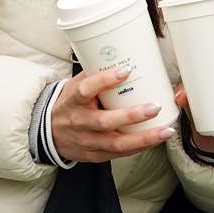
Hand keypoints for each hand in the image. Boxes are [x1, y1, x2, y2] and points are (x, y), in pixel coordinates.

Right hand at [50, 67, 174, 163]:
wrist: (48, 133)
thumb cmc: (68, 104)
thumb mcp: (75, 86)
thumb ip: (95, 74)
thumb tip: (122, 56)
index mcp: (73, 100)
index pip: (86, 89)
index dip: (104, 80)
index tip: (125, 70)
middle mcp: (79, 122)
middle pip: (105, 121)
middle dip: (132, 116)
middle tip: (154, 107)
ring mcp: (86, 141)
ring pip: (116, 143)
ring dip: (143, 138)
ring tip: (165, 130)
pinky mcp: (94, 155)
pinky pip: (119, 154)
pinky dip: (138, 147)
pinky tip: (155, 140)